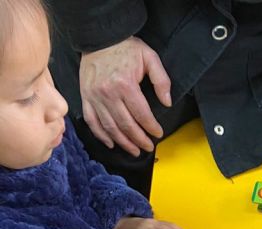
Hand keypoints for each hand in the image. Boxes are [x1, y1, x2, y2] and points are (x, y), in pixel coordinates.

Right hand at [80, 37, 171, 156]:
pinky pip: (92, 122)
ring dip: (124, 143)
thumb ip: (161, 80)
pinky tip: (112, 144)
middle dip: (139, 140)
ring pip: (110, 128)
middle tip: (148, 147)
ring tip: (134, 151)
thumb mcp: (149, 57)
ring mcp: (94, 97)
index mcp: (125, 84)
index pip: (142, 114)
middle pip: (126, 125)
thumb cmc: (125, 47)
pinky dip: (101, 135)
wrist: (98, 36)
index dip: (151, 128)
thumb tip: (167, 102)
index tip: (158, 134)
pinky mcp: (85, 97)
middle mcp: (108, 93)